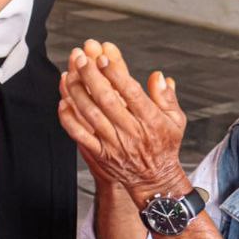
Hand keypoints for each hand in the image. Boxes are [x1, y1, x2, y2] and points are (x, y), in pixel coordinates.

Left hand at [58, 40, 189, 203]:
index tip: (103, 58)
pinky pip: (80, 135)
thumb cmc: (164, 145)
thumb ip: (166, 97)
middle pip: (107, 100)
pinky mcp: (100, 153)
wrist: (154, 180)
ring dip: (78, 93)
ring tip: (69, 74)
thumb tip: (159, 76)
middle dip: (92, 77)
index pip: (131, 93)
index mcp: (151, 120)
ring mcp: (114, 143)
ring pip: (91, 114)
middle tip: (81, 58)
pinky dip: (69, 119)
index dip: (115, 74)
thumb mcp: (175, 120)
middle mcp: (131, 131)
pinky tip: (63, 102)